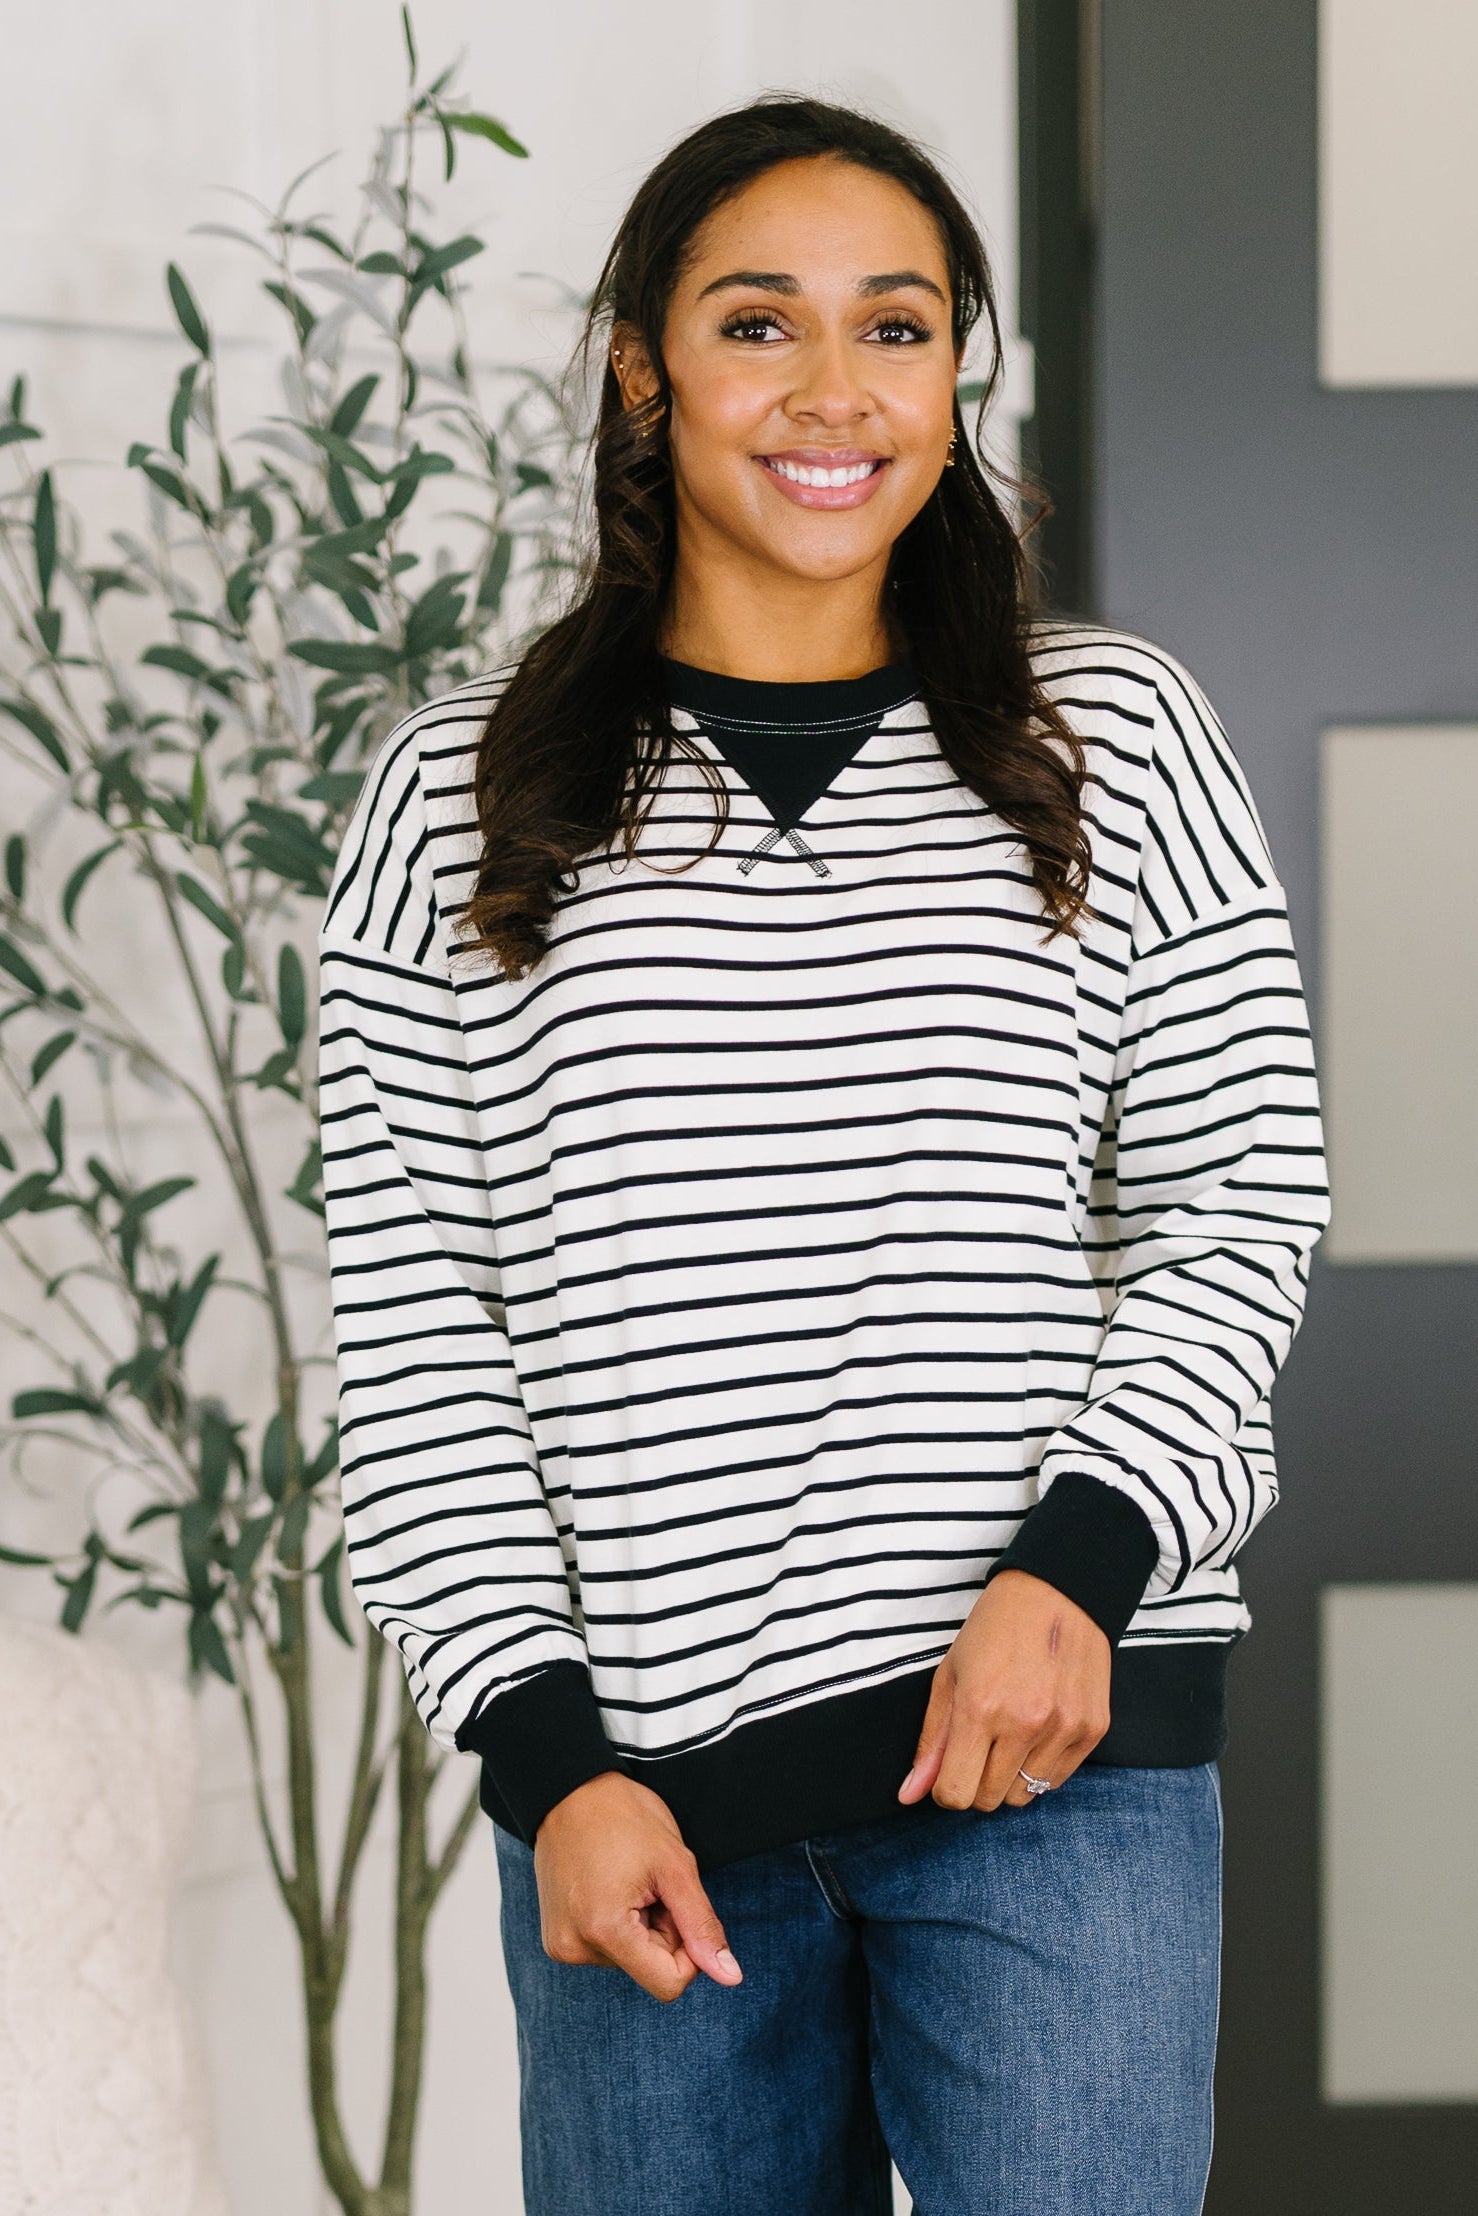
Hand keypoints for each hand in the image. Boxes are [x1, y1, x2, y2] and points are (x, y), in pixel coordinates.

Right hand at [532, 1770, 743, 2001]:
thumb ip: (702, 1925)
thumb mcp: (675, 1866)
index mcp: (604, 1930)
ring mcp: (561, 1946)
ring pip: (630, 1961)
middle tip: (648, 1883)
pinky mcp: (556, 1939)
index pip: (669, 1984)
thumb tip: (731, 1977)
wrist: (569, 1790)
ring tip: (627, 1881)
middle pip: (649, 1971)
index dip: (687, 1950)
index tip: (677, 1905)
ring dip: (640, 1926)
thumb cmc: (624, 1817)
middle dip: (661, 1931)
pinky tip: (610, 1888)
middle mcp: (575, 1948)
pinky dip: (619, 1925)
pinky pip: (606, 1950)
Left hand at [897, 1569, 1111, 1812]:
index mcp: (979, 1707)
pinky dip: (1041, 1767)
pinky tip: (1037, 1730)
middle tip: (979, 1744)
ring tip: (1009, 1735)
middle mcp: (1024, 1724)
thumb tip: (909, 1796)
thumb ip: (932, 1740)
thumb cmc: (995, 1629)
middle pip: (988, 1800)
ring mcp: (1063, 1729)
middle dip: (975, 1781)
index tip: (949, 1768)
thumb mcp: (950, 1674)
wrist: (1060, 1591)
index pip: (955, 1793)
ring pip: (1025, 1796)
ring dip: (1009, 1777)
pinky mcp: (1093, 1730)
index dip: (945, 1788)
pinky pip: (1057, 1780)